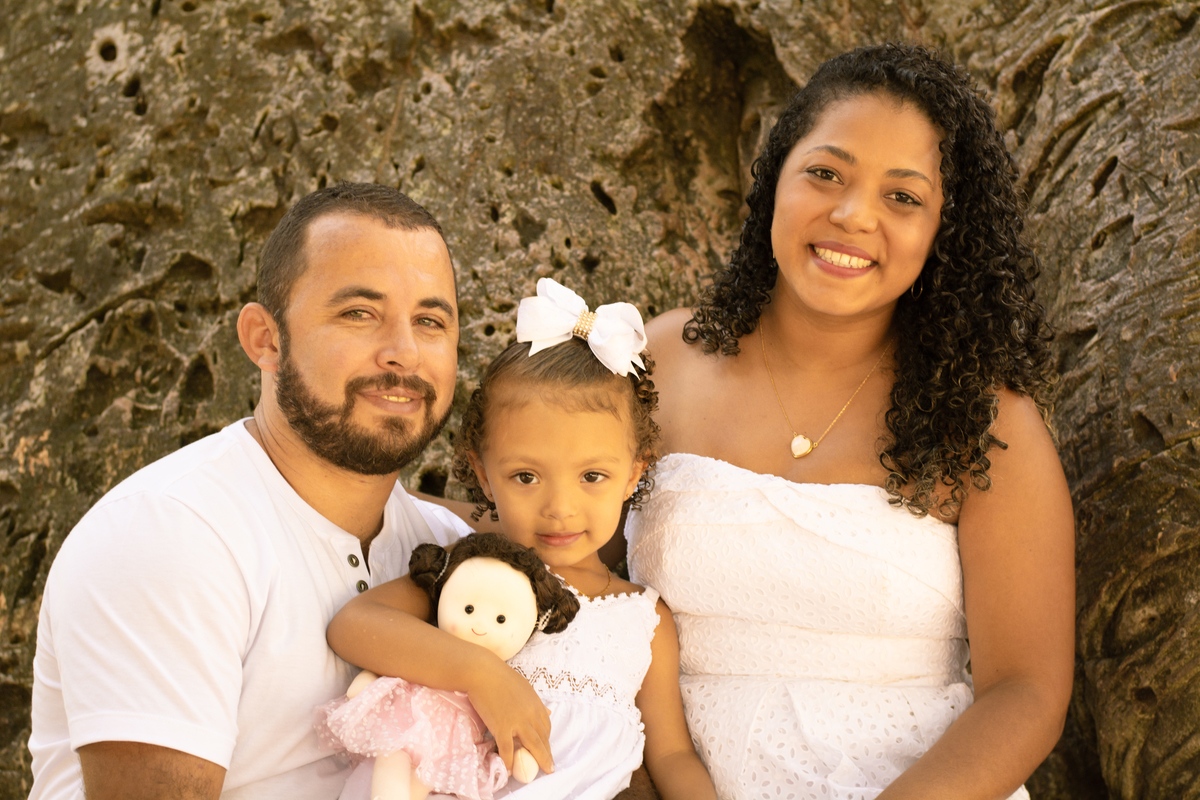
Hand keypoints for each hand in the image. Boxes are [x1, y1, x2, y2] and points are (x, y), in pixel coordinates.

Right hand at [466, 657, 552, 774]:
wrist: (482, 672)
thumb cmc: (500, 677)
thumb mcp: (524, 687)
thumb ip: (535, 702)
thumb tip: (548, 712)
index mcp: (536, 703)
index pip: (546, 726)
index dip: (547, 739)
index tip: (545, 747)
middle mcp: (530, 714)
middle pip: (543, 739)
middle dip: (547, 754)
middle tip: (549, 766)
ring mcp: (517, 721)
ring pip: (532, 746)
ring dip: (538, 761)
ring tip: (539, 772)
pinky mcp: (502, 727)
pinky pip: (508, 749)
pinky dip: (509, 761)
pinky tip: (509, 769)